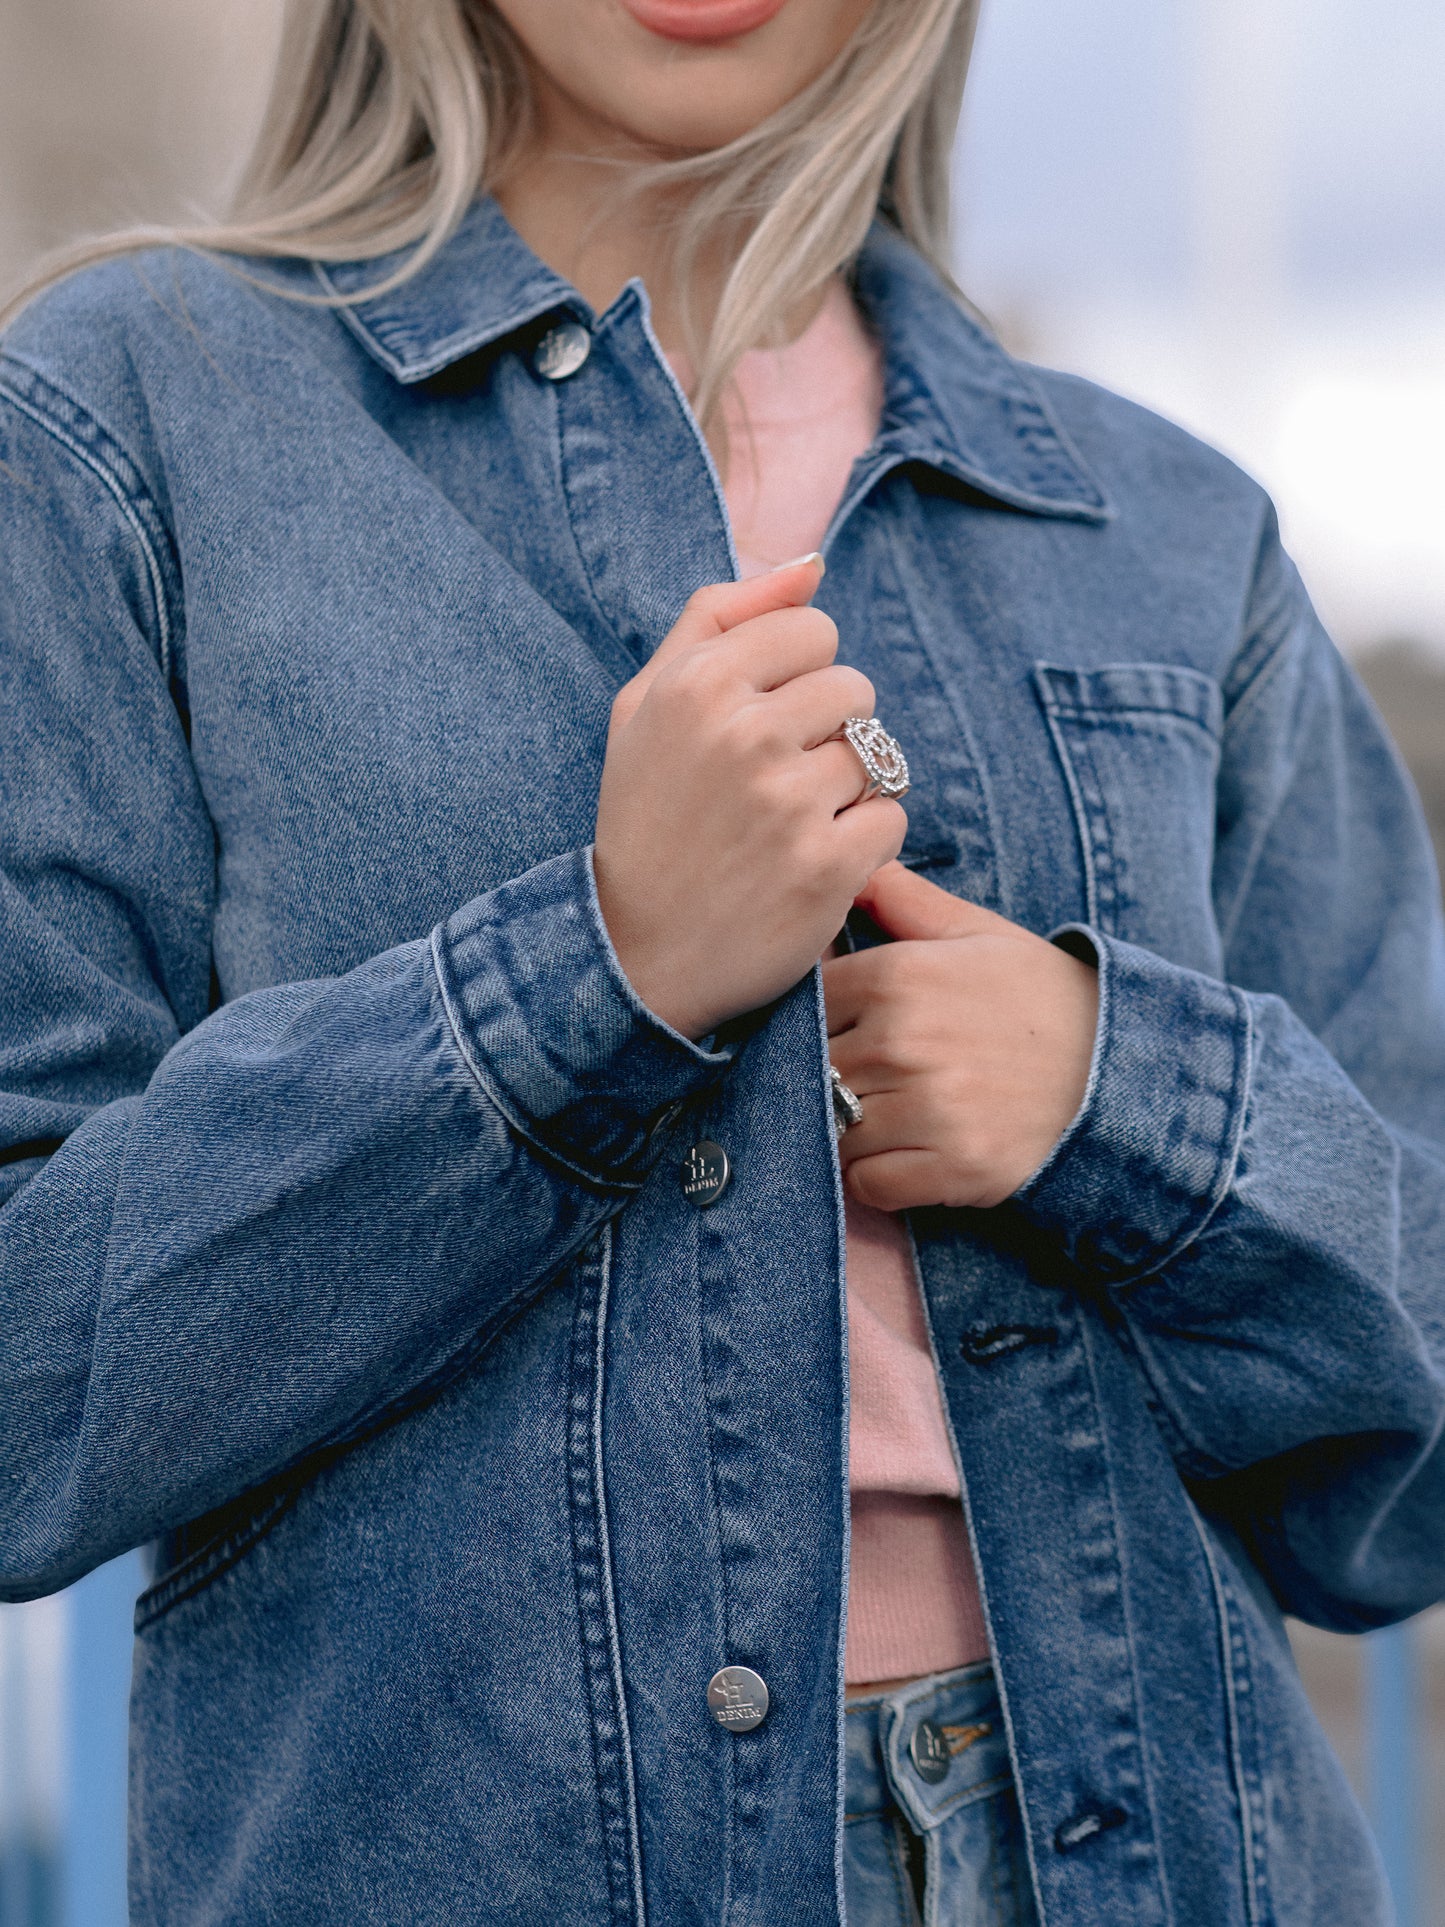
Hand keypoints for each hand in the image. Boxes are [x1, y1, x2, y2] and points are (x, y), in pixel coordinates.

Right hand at [594, 558, 906, 1038]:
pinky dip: (863, 846)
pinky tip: (810, 865)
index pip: (814, 630)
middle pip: (855, 688)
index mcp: (697, 684)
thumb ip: (720, 616)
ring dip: (845, 792)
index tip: (758, 728)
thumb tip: (809, 564)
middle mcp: (743, 734)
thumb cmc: (647, 819)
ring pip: (878, 755)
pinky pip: (892, 819)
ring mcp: (788, 803)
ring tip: (788, 828)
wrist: (635, 955)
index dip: (796, 679)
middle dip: (827, 734)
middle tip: (773, 786)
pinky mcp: (828, 867)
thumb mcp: (647, 706)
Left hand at [822, 862, 1098, 1210]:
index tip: (853, 1030)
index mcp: (900, 975)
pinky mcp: (952, 1166)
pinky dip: (878, 1178)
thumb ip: (907, 900)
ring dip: (854, 1131)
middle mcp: (904, 1040)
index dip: (827, 1020)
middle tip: (877, 1079)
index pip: (812, 1002)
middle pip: (817, 1068)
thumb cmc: (1042, 999)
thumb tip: (856, 870)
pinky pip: (869, 1182)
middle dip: (836, 1076)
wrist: (1122, 1073)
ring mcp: (928, 1107)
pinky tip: (911, 1155)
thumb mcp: (980, 933)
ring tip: (897, 1116)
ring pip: (835, 1129)